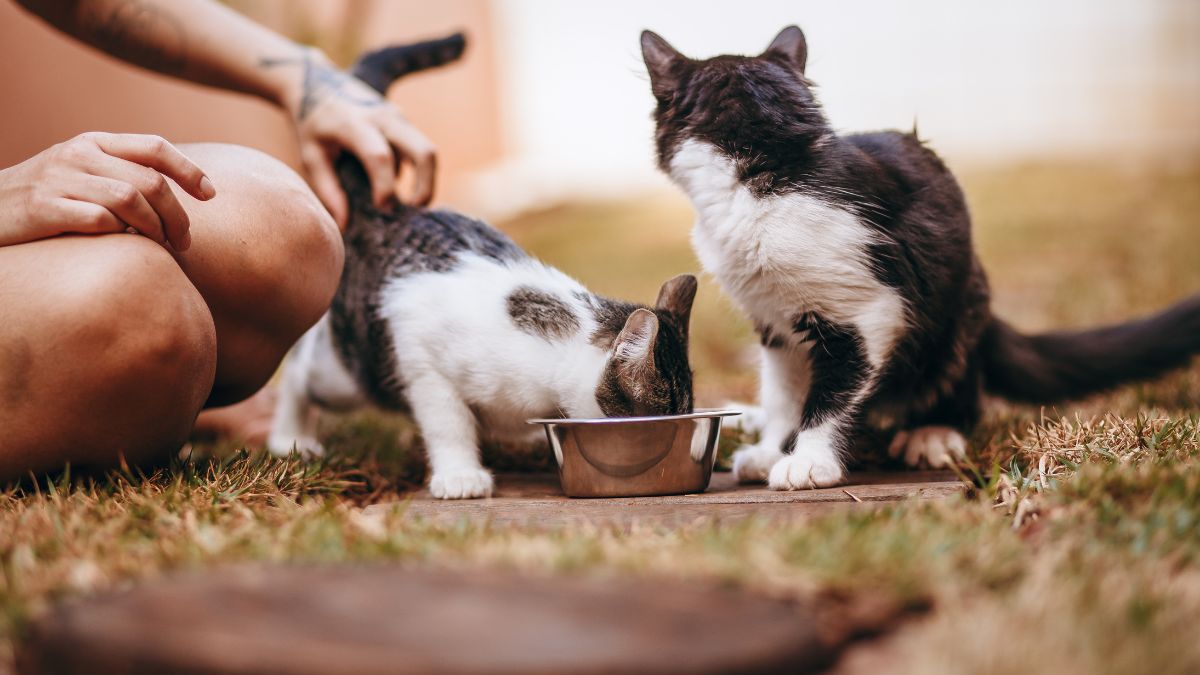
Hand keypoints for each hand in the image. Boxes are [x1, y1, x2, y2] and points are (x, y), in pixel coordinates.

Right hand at [0, 132, 214, 250]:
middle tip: (185, 242)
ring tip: (163, 248)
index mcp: (93, 142)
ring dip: (156, 229)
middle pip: (151, 181)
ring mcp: (59, 179)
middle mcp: (78, 154)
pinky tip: (123, 246)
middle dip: (178, 215)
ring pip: (131, 200)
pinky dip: (120, 236)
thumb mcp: (80, 174)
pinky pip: (99, 221)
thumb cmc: (43, 199)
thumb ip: (120, 175)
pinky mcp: (43, 208)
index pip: (155, 147)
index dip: (189, 170)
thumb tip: (174, 197)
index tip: (211, 195)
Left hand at [277, 50, 436, 226]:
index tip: (381, 209)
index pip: (380, 157)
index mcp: (354, 124)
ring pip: (428, 152)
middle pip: (424, 152)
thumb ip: (328, 190)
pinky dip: (416, 172)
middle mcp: (383, 117)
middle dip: (427, 186)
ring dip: (425, 181)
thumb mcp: (312, 156)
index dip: (385, 187)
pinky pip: (419, 149)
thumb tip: (344, 225)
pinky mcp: (404, 119)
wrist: (317, 82)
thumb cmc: (312, 124)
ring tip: (408, 204)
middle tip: (414, 211)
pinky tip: (394, 185)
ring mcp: (398, 116)